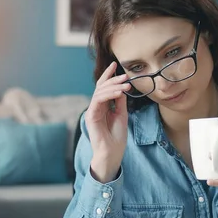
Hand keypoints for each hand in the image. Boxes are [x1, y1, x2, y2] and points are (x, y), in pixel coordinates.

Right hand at [86, 62, 130, 182]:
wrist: (112, 152)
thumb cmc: (117, 136)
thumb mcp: (121, 115)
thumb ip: (120, 101)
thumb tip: (122, 87)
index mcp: (102, 106)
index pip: (104, 87)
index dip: (108, 75)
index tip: (115, 64)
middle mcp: (96, 106)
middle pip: (101, 87)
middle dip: (113, 79)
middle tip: (125, 75)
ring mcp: (92, 111)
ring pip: (100, 92)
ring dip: (113, 86)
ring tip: (126, 85)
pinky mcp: (91, 116)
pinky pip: (98, 100)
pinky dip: (109, 94)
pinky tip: (119, 92)